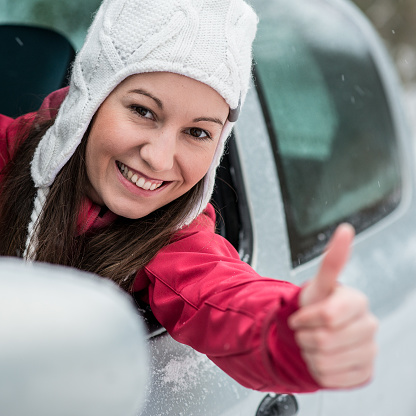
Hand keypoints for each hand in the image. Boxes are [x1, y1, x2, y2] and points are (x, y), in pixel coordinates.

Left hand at [288, 224, 377, 388]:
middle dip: (304, 335)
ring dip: (308, 353)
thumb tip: (345, 230)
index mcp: (358, 302)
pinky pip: (330, 378)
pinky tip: (322, 358)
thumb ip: (332, 260)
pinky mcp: (364, 372)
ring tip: (313, 342)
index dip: (305, 319)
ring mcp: (369, 350)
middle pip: (324, 340)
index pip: (327, 317)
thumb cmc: (315, 306)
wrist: (314, 332)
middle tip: (306, 330)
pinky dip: (316, 369)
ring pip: (324, 361)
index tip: (301, 315)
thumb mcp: (318, 285)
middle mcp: (369, 325)